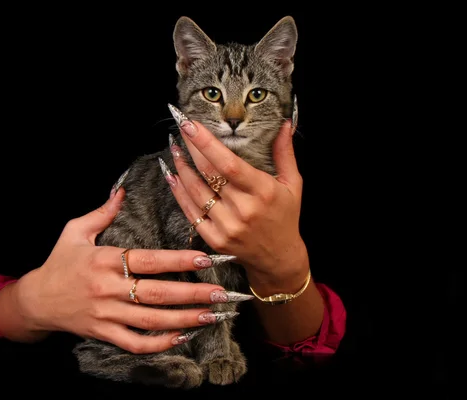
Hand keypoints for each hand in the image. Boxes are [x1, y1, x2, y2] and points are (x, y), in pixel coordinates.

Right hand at [12, 188, 249, 353]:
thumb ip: (101, 213)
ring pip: (153, 320)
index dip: (179, 260)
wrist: (36, 301)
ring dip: (186, 320)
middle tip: (223, 294)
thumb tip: (123, 191)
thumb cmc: (59, 263)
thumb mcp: (74, 231)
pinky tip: (183, 336)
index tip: (206, 259)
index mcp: (105, 260)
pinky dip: (160, 343)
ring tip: (214, 316)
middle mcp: (108, 289)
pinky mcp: (104, 334)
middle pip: (158, 293)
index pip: (149, 260)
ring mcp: (107, 314)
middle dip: (193, 295)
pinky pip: (136, 343)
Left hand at [163, 114, 308, 289]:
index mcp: (263, 191)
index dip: (207, 143)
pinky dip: (179, 193)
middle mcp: (244, 210)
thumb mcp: (293, 184)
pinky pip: (191, 212)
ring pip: (196, 192)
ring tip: (175, 149)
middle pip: (209, 174)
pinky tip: (173, 176)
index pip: (229, 164)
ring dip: (182, 168)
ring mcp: (227, 226)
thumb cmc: (286, 217)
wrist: (278, 258)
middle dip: (190, 148)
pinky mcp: (215, 239)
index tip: (191, 124)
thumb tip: (285, 124)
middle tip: (180, 127)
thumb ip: (285, 153)